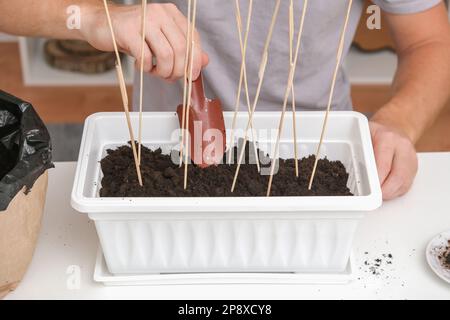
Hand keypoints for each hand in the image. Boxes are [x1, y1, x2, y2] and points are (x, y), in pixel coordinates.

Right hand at [82, 3, 208, 80]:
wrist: (101, 25)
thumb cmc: (133, 35)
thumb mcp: (161, 41)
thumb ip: (183, 49)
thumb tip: (204, 62)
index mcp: (171, 14)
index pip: (192, 38)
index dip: (195, 60)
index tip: (192, 76)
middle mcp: (160, 13)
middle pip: (181, 49)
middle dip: (178, 70)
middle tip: (170, 78)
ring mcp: (144, 20)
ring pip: (167, 55)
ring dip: (164, 71)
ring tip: (156, 73)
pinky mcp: (128, 31)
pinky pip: (146, 57)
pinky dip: (146, 68)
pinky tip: (142, 66)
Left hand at [369, 121, 417, 200]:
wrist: (396, 126)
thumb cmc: (377, 133)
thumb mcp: (364, 135)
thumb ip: (362, 152)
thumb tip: (358, 173)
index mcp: (387, 139)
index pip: (383, 165)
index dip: (377, 181)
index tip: (369, 190)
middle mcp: (402, 148)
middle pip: (397, 176)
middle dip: (384, 191)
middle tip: (373, 197)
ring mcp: (411, 158)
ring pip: (404, 182)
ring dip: (391, 193)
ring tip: (378, 195)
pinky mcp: (414, 167)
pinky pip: (407, 184)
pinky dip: (396, 191)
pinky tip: (387, 190)